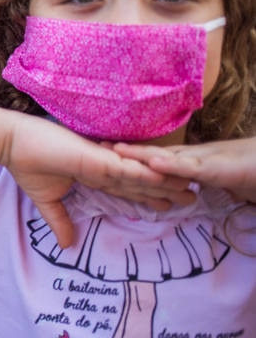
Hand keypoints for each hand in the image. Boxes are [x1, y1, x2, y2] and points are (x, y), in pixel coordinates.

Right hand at [0, 116, 192, 248]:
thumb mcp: (46, 200)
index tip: (167, 205)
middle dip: (165, 189)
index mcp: (91, 173)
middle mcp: (101, 165)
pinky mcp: (96, 156)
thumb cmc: (26, 164)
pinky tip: (166, 176)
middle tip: (192, 196)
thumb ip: (59, 221)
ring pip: (138, 174)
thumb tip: (66, 246)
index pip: (124, 188)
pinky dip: (147, 172)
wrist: (11, 143)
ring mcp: (101, 160)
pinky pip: (126, 167)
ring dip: (165, 181)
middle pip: (139, 180)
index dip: (146, 196)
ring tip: (189, 187)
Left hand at [115, 140, 255, 203]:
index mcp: (188, 161)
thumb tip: (183, 191)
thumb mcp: (215, 181)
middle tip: (96, 146)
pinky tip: (153, 162)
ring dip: (139, 154)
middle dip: (125, 152)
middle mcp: (190, 157)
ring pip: (165, 156)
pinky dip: (171, 164)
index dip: (131, 156)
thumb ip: (197, 183)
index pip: (154, 158)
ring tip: (114, 150)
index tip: (105, 153)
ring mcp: (201, 159)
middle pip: (152, 153)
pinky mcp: (215, 167)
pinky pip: (189, 166)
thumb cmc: (247, 174)